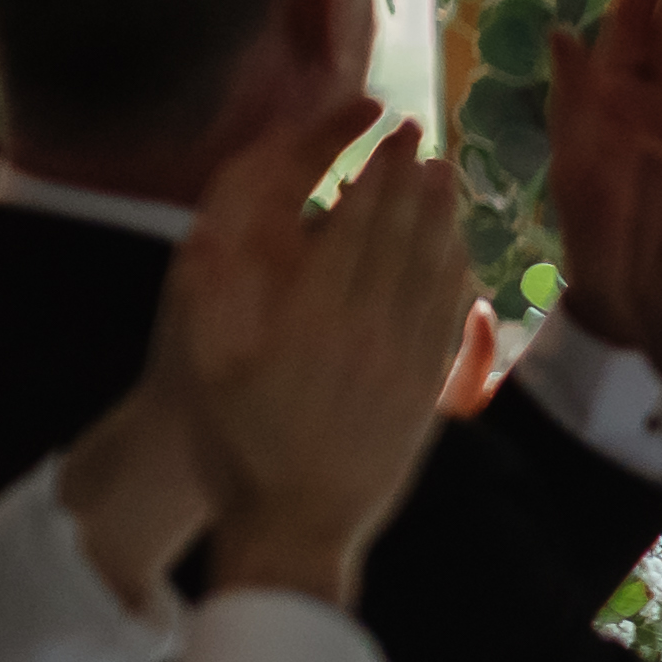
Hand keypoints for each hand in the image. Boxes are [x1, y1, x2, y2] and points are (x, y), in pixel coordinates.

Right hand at [153, 117, 480, 591]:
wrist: (295, 526)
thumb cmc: (236, 446)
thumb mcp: (203, 367)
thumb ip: (211, 294)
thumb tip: (210, 228)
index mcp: (315, 314)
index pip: (358, 224)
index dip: (376, 173)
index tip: (386, 135)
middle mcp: (370, 331)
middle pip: (403, 240)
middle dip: (414, 183)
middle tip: (425, 138)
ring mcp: (406, 363)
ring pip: (435, 275)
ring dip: (443, 222)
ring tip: (448, 179)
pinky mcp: (425, 394)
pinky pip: (450, 322)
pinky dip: (457, 278)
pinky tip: (458, 257)